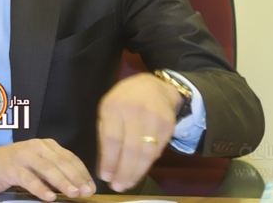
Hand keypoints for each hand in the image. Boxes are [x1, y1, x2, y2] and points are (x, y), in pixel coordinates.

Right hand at [0, 139, 95, 200]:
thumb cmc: (12, 166)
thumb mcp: (36, 164)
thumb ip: (53, 170)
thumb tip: (75, 186)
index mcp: (45, 145)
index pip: (69, 157)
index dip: (82, 172)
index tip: (91, 186)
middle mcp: (36, 147)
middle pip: (61, 162)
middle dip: (76, 178)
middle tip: (86, 192)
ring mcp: (23, 156)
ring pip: (47, 169)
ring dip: (62, 182)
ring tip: (73, 194)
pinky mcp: (12, 168)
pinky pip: (29, 179)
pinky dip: (40, 188)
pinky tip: (49, 197)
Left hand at [96, 72, 181, 191]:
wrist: (153, 86)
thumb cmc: (124, 100)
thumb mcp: (107, 109)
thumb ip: (105, 134)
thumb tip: (104, 165)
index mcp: (114, 107)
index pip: (112, 140)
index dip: (109, 162)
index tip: (105, 177)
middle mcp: (134, 112)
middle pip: (131, 150)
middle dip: (124, 172)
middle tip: (118, 187)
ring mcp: (154, 118)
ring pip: (146, 153)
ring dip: (136, 173)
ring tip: (127, 183)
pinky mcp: (168, 125)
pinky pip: (157, 150)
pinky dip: (148, 164)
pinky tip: (139, 170)